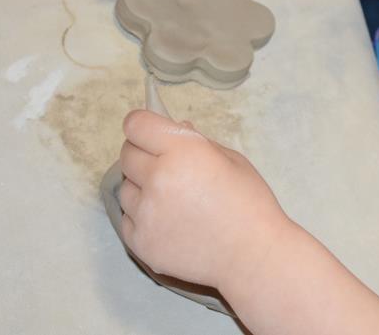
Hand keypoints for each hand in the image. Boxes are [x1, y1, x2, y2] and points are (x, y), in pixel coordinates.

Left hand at [117, 110, 291, 289]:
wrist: (253, 255)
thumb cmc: (250, 202)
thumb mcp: (231, 159)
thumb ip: (197, 142)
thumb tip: (173, 127)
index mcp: (183, 152)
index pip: (136, 125)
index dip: (144, 126)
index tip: (153, 133)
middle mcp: (158, 179)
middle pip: (127, 155)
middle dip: (144, 154)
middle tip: (167, 166)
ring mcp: (145, 213)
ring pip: (125, 187)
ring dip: (142, 187)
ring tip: (172, 198)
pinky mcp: (139, 242)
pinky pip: (127, 218)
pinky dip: (142, 215)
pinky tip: (169, 220)